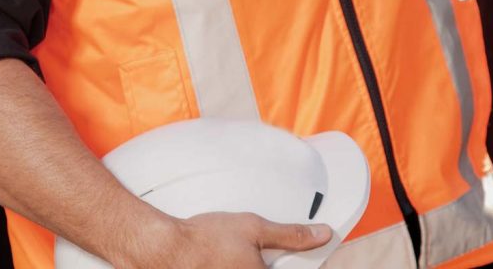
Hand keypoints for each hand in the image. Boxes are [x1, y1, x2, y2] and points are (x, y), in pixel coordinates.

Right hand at [118, 210, 331, 268]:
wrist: (170, 250)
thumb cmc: (207, 239)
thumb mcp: (254, 228)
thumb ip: (292, 235)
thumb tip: (322, 235)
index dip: (304, 264)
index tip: (302, 258)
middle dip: (269, 261)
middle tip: (255, 253)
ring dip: (252, 263)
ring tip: (238, 256)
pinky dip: (238, 265)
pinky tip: (229, 261)